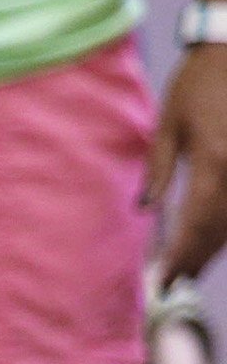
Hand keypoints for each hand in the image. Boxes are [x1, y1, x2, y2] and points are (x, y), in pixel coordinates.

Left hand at [153, 44, 226, 281]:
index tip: (165, 280)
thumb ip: (157, 169)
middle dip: (199, 259)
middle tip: (177, 283)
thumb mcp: (169, 124)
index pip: (196, 223)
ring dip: (217, 247)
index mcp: (212, 160)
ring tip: (194, 268)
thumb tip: (144, 209)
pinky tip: (218, 237)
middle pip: (221, 229)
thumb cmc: (198, 81)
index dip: (182, 256)